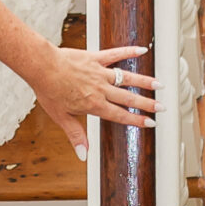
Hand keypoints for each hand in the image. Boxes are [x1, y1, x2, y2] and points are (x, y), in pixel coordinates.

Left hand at [34, 42, 158, 160]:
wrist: (42, 67)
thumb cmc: (49, 91)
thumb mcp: (61, 117)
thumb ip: (76, 135)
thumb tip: (83, 155)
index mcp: (93, 105)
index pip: (120, 115)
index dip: (136, 120)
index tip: (151, 123)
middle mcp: (100, 89)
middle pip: (128, 98)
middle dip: (147, 103)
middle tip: (163, 107)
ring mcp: (99, 73)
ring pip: (126, 78)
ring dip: (144, 81)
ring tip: (159, 85)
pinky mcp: (95, 58)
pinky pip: (115, 54)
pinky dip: (129, 51)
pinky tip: (142, 50)